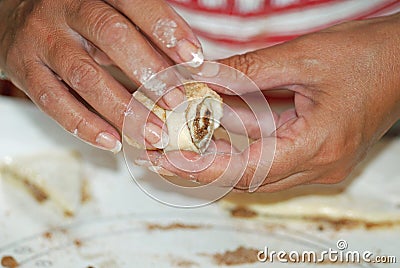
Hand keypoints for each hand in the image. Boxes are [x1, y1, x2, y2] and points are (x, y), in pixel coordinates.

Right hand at [0, 0, 201, 152]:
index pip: (135, 3)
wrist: (10, 15)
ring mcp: (41, 40)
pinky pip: (54, 102)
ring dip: (123, 109)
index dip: (166, 30)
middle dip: (149, 72)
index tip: (193, 59)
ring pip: (85, 76)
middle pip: (111, 36)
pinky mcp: (23, 70)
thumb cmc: (74, 18)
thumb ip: (139, 34)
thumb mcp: (107, 13)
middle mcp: (64, 9)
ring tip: (154, 132)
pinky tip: (113, 141)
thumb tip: (183, 68)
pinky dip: (85, 125)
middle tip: (176, 101)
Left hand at [143, 13, 399, 191]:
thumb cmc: (370, 56)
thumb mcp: (304, 57)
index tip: (166, 159)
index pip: (246, 170)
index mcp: (319, 146)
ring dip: (217, 149)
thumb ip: (249, 71)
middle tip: (160, 154)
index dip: (202, 167)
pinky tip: (212, 120)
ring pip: (253, 165)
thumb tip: (202, 78)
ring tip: (177, 135)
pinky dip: (239, 138)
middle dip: (200, 165)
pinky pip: (268, 151)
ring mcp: (317, 162)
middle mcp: (319, 165)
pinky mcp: (314, 151)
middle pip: (245, 177)